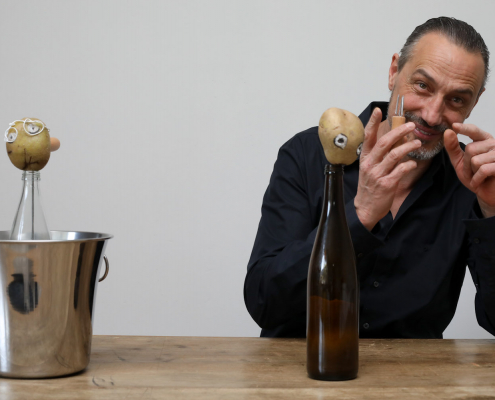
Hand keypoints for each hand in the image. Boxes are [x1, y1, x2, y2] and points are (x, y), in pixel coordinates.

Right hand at [354, 108, 420, 229]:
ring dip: (408, 147)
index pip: (368, 136)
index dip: (372, 123)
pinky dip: (409, 165)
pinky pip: (400, 170)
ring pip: (394, 155)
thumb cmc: (370, 185)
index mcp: (365, 157)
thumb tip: (397, 138)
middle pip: (384, 142)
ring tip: (417, 143)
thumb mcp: (370, 167)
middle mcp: (369, 164)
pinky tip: (412, 163)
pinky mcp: (386, 184)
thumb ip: (381, 154)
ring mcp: (377, 174)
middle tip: (412, 125)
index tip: (378, 110)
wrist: (366, 207)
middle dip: (399, 131)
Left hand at [444, 123, 494, 217]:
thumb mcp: (460, 161)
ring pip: (475, 160)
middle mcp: (493, 144)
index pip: (474, 131)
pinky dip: (477, 179)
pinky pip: (483, 170)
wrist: (487, 192)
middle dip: (466, 164)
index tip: (454, 126)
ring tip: (477, 176)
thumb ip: (453, 148)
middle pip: (470, 149)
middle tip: (472, 171)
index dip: (465, 128)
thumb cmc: (475, 176)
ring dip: (472, 172)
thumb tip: (448, 131)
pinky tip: (479, 182)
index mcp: (484, 140)